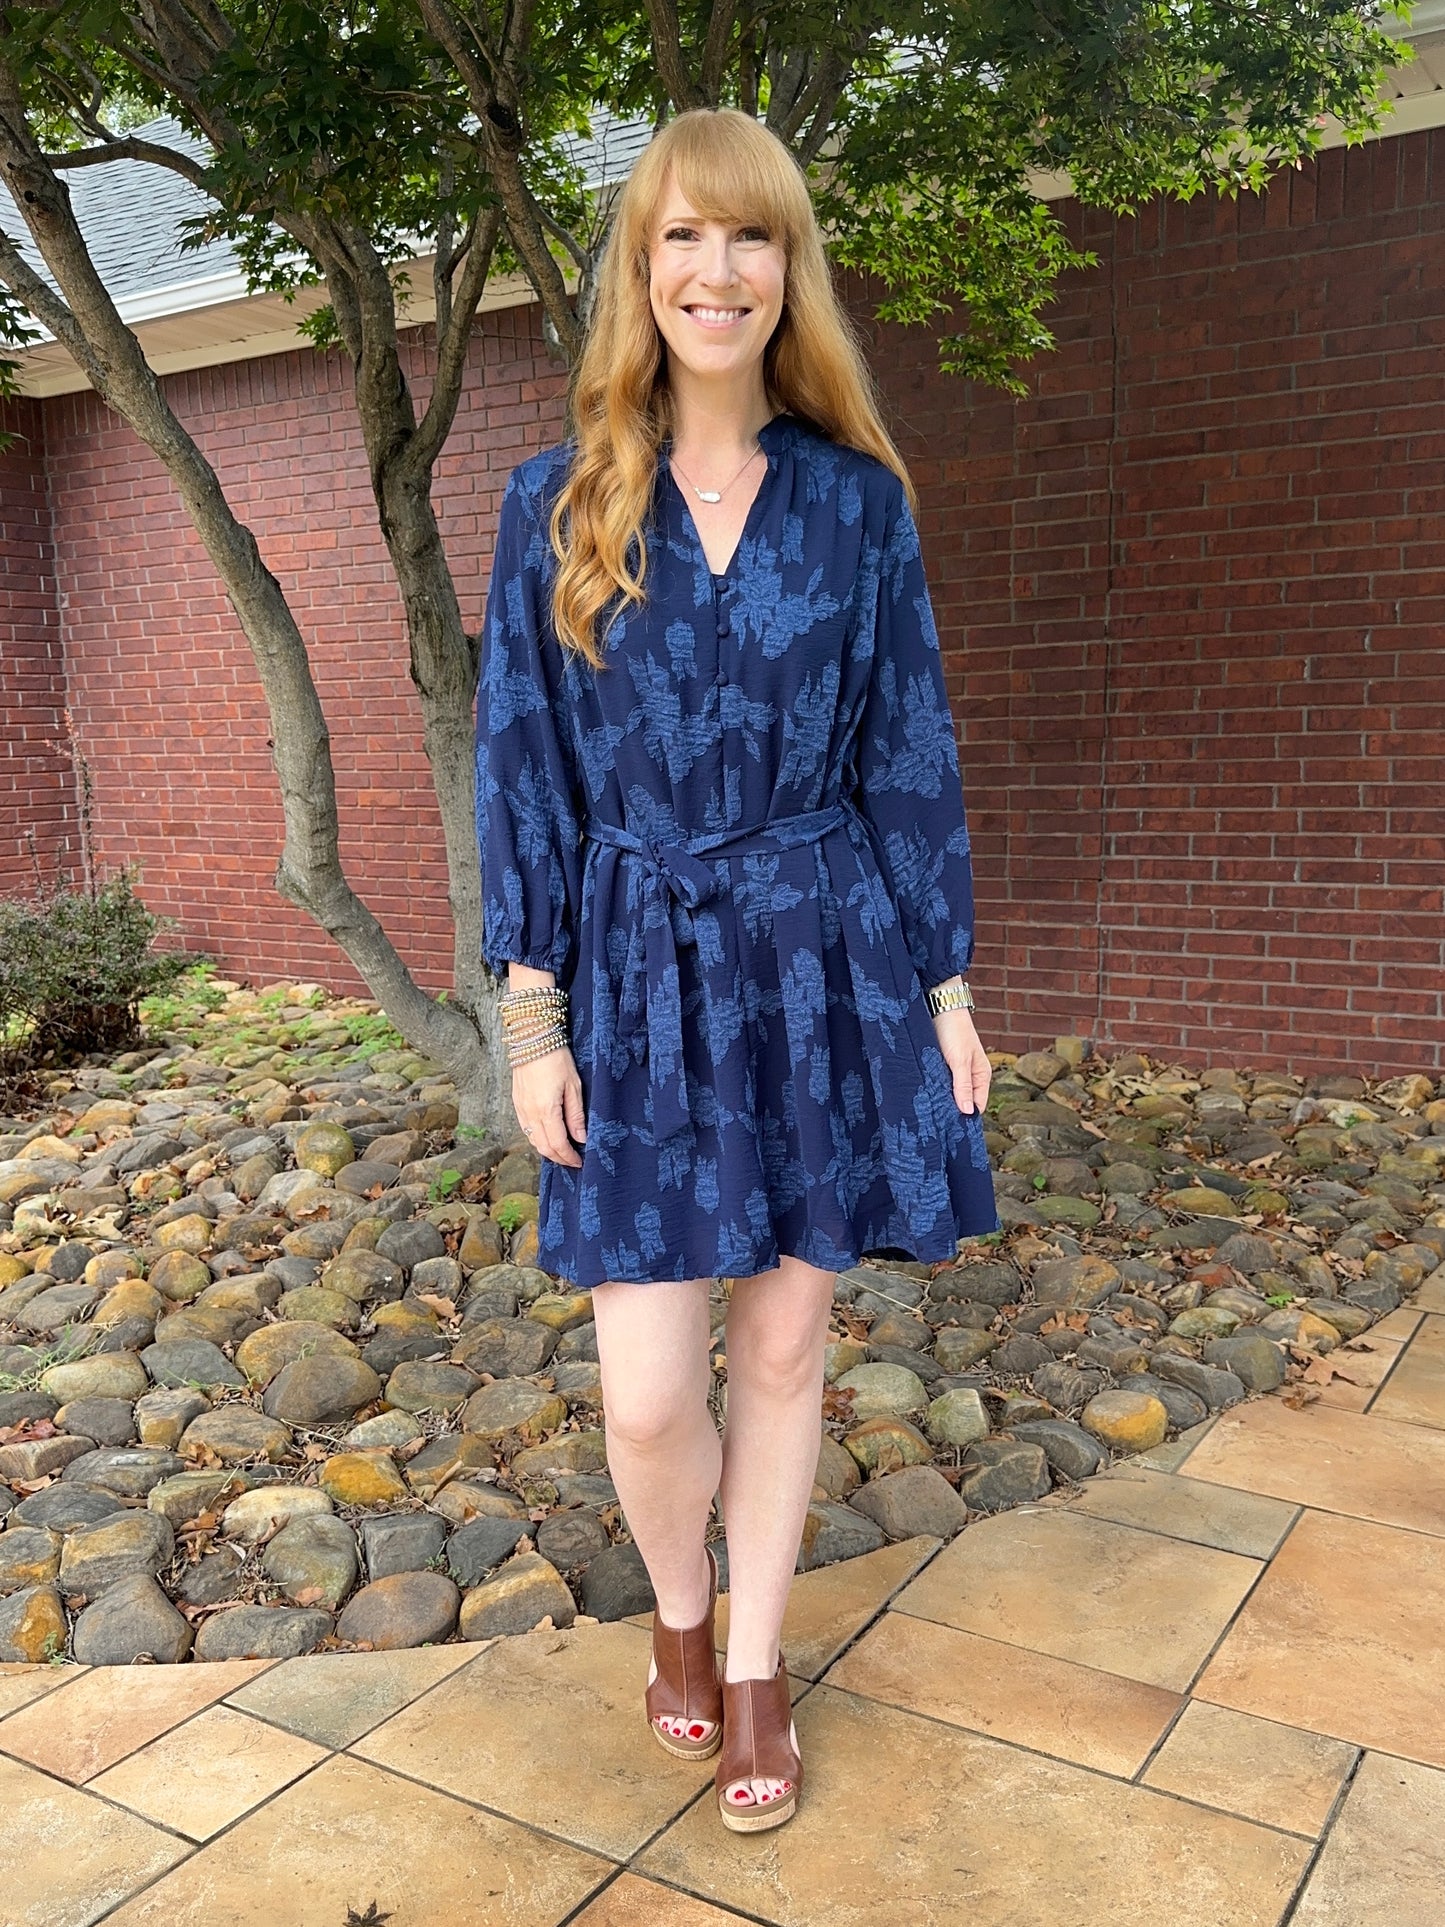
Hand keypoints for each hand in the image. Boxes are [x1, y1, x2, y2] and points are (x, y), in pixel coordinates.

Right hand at [514, 1045, 586, 1167]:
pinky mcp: (516, 1102)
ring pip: (532, 1140)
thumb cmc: (556, 1058)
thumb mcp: (574, 1086)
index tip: (579, 1162)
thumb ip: (576, 1115)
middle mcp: (530, 1113)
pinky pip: (526, 1128)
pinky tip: (548, 1135)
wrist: (532, 1038)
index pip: (557, 1144)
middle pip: (543, 1147)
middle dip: (558, 1158)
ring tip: (563, 1150)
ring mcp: (521, 1108)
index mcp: (546, 1110)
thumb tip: (581, 1137)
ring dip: (547, 1149)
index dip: (569, 1157)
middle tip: (573, 1160)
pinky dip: (537, 1137)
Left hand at [931, 1007, 990, 1116]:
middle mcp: (970, 1076)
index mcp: (981, 1076)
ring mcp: (955, 1072)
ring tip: (929, 1111)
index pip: (977, 1105)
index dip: (966, 1116)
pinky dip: (934, 1089)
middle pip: (963, 1101)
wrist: (939, 1007)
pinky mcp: (941, 1066)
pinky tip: (924, 1096)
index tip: (951, 1127)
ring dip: (941, 1100)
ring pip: (949, 1094)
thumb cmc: (954, 1031)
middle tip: (936, 1121)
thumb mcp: (959, 1060)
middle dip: (952, 1110)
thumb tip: (968, 1111)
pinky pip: (939, 1084)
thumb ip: (963, 1086)